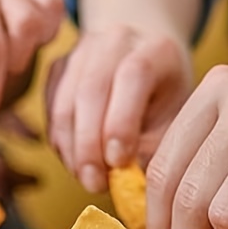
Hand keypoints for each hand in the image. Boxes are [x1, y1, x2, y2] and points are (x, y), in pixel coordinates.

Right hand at [46, 23, 192, 194]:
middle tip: (94, 183)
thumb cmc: (165, 93)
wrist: (146, 53)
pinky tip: (76, 160)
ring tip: (85, 177)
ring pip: (65, 100)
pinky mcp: (59, 63)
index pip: (132, 76)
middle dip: (89, 144)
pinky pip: (51, 106)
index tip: (119, 162)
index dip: (121, 121)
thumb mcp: (176, 116)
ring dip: (71, 146)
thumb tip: (129, 188)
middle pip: (91, 89)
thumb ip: (156, 148)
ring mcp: (82, 48)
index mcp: (156, 48)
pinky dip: (60, 138)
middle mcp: (116, 40)